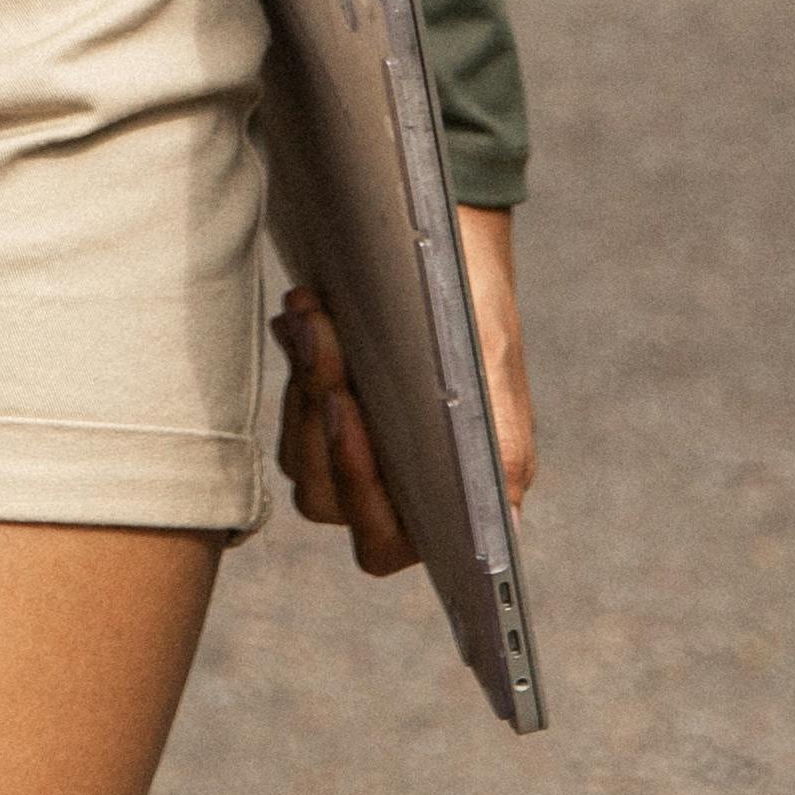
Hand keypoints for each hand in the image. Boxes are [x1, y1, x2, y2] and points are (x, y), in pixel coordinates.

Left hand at [272, 202, 533, 574]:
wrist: (449, 253)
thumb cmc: (480, 323)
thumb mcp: (498, 384)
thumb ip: (502, 456)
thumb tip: (505, 531)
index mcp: (442, 507)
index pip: (381, 541)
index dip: (358, 488)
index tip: (344, 408)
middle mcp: (390, 493)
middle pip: (324, 494)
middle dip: (316, 417)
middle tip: (321, 339)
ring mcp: (351, 454)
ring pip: (299, 452)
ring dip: (301, 383)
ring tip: (312, 314)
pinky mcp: (321, 411)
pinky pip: (290, 410)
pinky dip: (293, 364)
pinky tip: (302, 317)